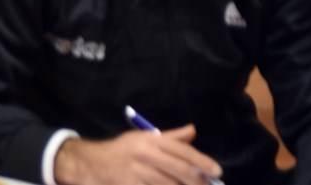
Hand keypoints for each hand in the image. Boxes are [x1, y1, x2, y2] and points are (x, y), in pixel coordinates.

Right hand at [54, 126, 222, 184]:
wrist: (94, 163)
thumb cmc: (124, 150)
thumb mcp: (145, 138)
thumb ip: (171, 137)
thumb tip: (193, 130)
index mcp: (149, 140)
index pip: (181, 150)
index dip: (202, 161)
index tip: (217, 170)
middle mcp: (144, 154)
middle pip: (179, 170)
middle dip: (198, 181)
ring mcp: (138, 173)